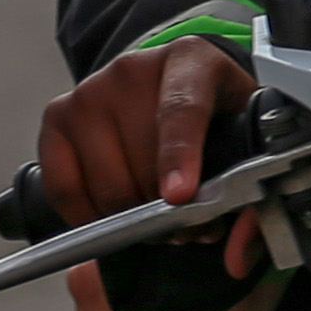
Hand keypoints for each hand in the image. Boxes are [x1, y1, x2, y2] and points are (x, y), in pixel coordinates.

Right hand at [40, 40, 251, 223]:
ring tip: (159, 218)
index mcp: (189, 59)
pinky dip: (92, 215)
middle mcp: (131, 71)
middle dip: (166, 208)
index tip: (181, 196)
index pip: (181, 110)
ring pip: (106, 184)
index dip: (180, 157)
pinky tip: (119, 214)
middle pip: (141, 160)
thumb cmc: (212, 103)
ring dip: (132, 217)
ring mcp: (88, 93)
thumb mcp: (245, 124)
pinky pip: (65, 189)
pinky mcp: (56, 118)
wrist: (172, 77)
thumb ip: (254, 180)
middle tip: (190, 225)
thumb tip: (241, 251)